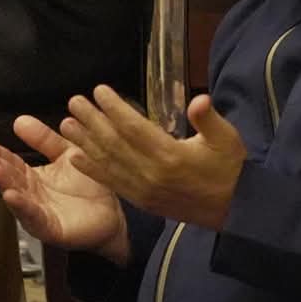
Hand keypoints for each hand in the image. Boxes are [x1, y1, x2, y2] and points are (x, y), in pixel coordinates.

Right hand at [0, 117, 130, 262]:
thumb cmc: (90, 184)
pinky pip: (34, 218)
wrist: (116, 213)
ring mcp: (39, 214)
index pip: (10, 162)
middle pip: (9, 179)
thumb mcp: (66, 153)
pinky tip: (11, 195)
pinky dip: (22, 207)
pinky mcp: (51, 229)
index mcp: (33, 178)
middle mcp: (31, 196)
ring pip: (16, 197)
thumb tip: (19, 120)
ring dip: (3, 183)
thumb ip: (44, 139)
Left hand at [59, 88, 246, 229]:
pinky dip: (92, 170)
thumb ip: (209, 119)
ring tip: (67, 124)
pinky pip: (112, 183)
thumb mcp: (227, 139)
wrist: (234, 210)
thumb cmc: (229, 168)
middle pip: (114, 143)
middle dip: (92, 121)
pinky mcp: (142, 202)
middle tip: (74, 101)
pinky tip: (75, 158)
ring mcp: (144, 190)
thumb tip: (199, 99)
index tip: (98, 90)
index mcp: (171, 156)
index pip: (134, 127)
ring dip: (85, 143)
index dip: (114, 108)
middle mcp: (152, 174)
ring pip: (108, 163)